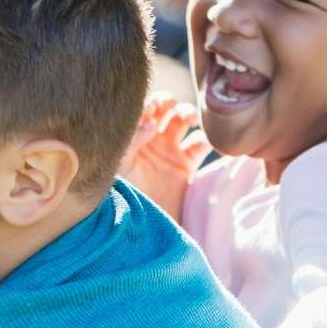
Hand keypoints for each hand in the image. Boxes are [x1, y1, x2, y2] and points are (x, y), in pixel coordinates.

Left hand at [118, 93, 209, 223]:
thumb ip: (131, 142)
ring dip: (188, 113)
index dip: (147, 103)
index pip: (140, 109)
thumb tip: (150, 123)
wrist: (140, 225)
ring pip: (183, 119)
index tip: (149, 109)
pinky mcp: (186, 164)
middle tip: (170, 106)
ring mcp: (169, 150)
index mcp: (130, 136)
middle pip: (164, 108)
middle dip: (168, 102)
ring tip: (188, 118)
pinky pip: (201, 144)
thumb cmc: (122, 195)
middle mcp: (150, 138)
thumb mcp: (119, 167)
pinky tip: (203, 139)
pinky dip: (207, 137)